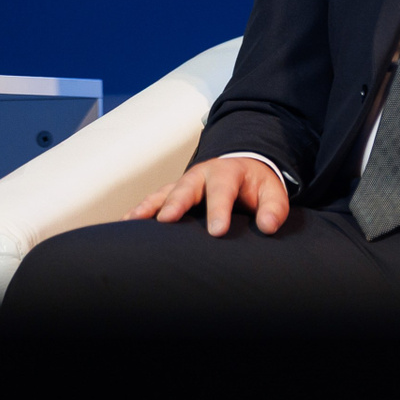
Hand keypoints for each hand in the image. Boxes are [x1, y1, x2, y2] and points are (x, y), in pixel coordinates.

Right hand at [127, 157, 289, 236]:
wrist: (243, 168)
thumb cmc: (256, 186)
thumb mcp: (272, 192)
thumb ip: (274, 208)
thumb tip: (269, 226)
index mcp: (227, 172)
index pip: (223, 191)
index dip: (219, 211)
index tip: (217, 231)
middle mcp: (201, 175)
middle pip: (186, 188)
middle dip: (176, 203)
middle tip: (167, 220)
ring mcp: (184, 183)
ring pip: (163, 193)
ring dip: (148, 206)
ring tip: (132, 221)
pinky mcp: (173, 193)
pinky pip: (153, 201)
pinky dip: (139, 211)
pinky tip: (124, 224)